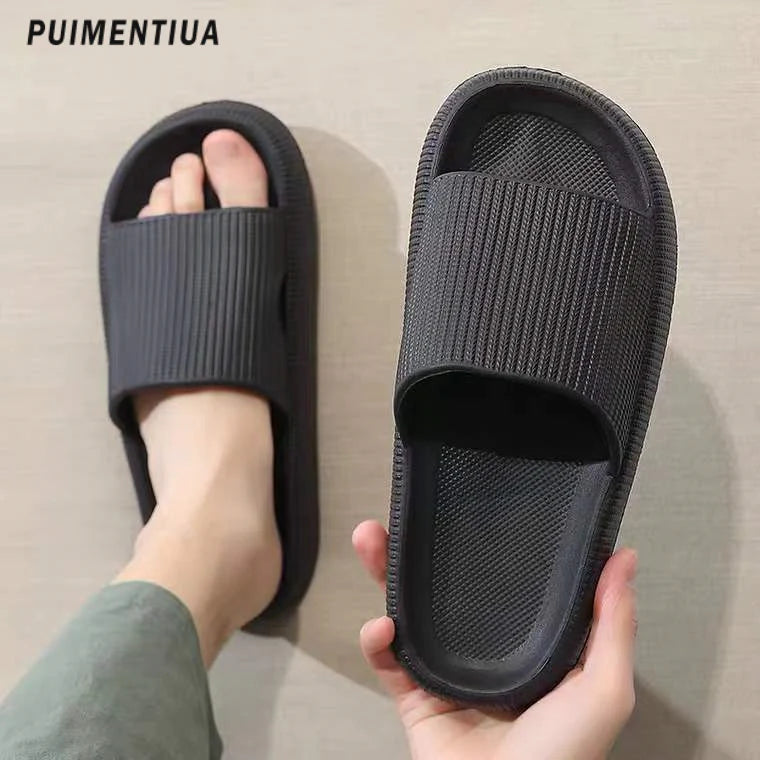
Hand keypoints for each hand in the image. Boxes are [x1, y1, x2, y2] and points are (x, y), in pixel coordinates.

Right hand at [352, 521, 636, 759]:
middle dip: (419, 552)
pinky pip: (387, 660)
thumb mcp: (603, 689)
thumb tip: (624, 557)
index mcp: (528, 644)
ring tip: (371, 541)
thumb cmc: (564, 758)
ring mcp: (447, 673)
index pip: (503, 581)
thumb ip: (613, 625)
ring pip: (409, 612)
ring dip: (386, 575)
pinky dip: (376, 641)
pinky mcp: (416, 697)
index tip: (469, 507)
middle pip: (445, 589)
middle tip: (400, 519)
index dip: (485, 544)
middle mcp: (484, 652)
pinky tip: (381, 627)